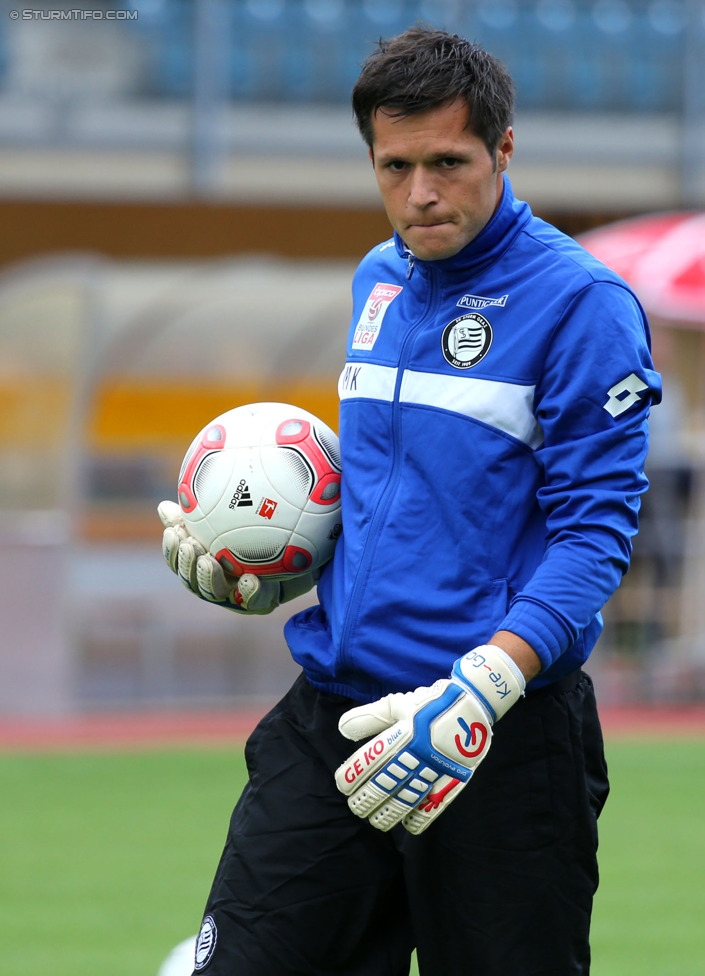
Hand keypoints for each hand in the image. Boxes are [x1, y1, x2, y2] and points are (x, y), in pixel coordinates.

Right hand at [157, 500, 317, 613]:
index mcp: (206, 561)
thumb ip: (201, 512)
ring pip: (216, 594)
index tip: (173, 531)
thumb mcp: (233, 514)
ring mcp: (240, 595)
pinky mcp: (266, 601)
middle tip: (190, 545)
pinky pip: (256, 601)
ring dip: (208, 578)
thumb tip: (163, 507)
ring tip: (208, 560)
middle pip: (192, 581)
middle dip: (187, 565)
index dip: (172, 550)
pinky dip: (250, 593)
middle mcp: (220, 581)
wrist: (307, 538)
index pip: (181, 560)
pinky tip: (248, 580)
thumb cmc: (265, 524)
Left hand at [335, 644, 524, 833]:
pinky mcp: (455, 778)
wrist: (473, 703)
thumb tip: (342, 729)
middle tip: (355, 807)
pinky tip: (409, 825)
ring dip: (389, 813)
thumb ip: (370, 718)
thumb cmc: (429, 703)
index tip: (342, 785)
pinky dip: (422, 817)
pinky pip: (437, 804)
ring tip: (376, 822)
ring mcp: (438, 768)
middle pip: (387, 783)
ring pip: (408, 797)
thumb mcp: (397, 704)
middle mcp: (419, 753)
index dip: (354, 774)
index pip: (372, 759)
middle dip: (367, 798)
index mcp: (404, 733)